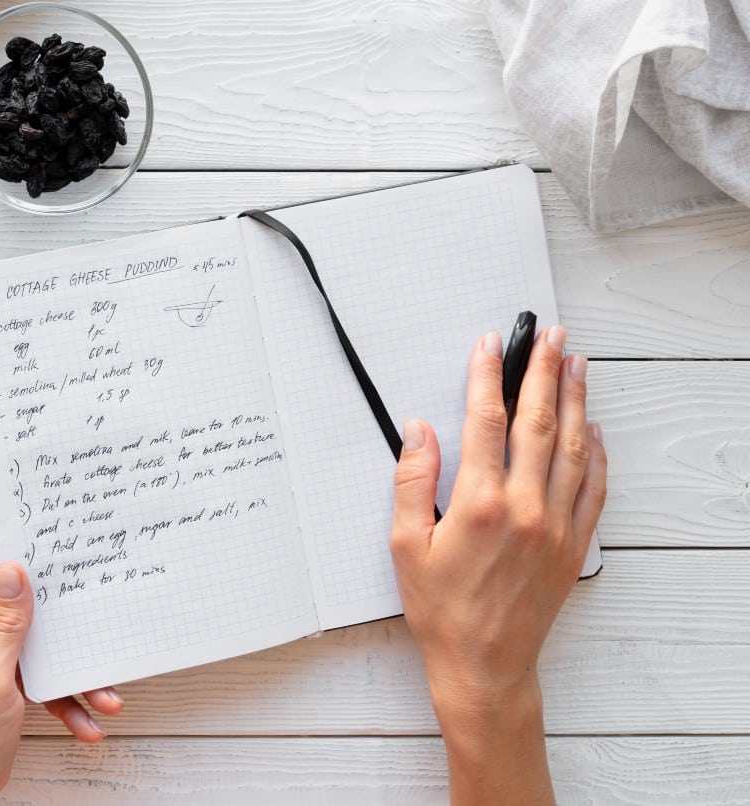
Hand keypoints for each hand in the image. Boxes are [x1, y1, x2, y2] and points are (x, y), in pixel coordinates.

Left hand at [0, 553, 123, 805]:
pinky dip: (63, 698)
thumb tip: (13, 571)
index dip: (30, 562)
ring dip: (73, 673)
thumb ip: (4, 626)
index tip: (65, 558)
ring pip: (39, 650)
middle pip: (26, 611)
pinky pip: (37, 680)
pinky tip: (85, 720)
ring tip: (104, 695)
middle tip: (99, 621)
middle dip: (65, 625)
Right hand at [389, 326, 606, 804]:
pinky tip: (593, 428)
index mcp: (478, 503)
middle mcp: (525, 507)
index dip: (487, 377)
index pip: (485, 421)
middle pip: (538, 422)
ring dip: (575, 399)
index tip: (488, 345)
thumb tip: (419, 430)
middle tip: (548, 336)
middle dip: (543, 372)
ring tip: (576, 364)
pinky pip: (593, 486)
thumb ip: (411, 481)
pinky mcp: (574, 544)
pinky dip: (596, 451)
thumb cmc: (441, 609)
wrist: (485, 664)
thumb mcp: (403, 545)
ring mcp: (556, 524)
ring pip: (573, 446)